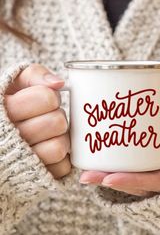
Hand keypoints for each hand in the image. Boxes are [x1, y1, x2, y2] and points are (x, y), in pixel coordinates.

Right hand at [5, 64, 70, 178]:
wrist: (3, 140)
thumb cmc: (14, 106)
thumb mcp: (16, 84)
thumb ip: (34, 75)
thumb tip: (58, 83)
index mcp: (3, 110)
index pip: (46, 97)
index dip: (51, 97)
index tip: (44, 101)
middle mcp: (9, 138)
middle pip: (57, 122)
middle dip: (58, 117)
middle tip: (48, 118)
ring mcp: (23, 161)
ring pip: (59, 147)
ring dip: (61, 139)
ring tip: (49, 136)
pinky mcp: (37, 177)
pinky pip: (62, 167)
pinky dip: (61, 159)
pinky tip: (48, 151)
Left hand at [79, 143, 159, 195]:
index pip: (149, 182)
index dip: (129, 182)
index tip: (108, 179)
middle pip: (132, 183)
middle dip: (107, 181)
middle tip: (85, 176)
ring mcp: (152, 176)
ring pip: (128, 178)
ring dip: (106, 175)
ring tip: (85, 170)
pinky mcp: (148, 169)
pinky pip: (131, 171)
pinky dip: (116, 169)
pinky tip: (100, 161)